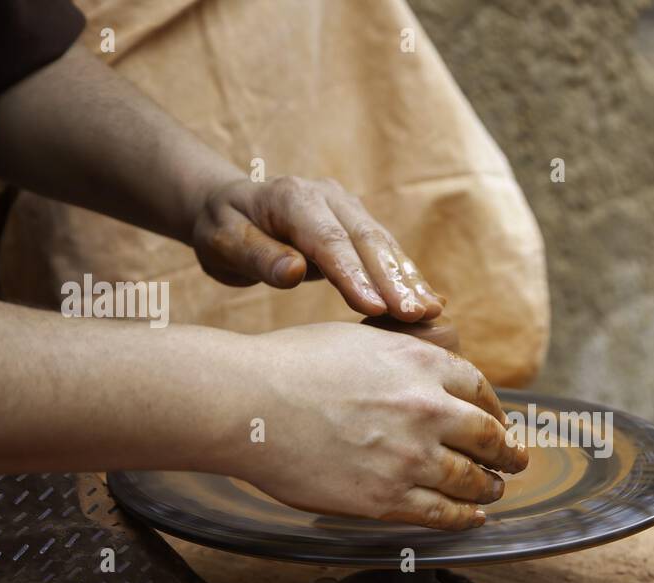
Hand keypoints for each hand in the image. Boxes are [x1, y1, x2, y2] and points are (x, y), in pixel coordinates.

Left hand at [192, 176, 444, 320]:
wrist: (231, 208)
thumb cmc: (224, 230)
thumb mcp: (222, 243)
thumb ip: (258, 256)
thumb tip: (293, 272)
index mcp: (291, 198)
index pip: (328, 240)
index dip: (354, 274)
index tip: (374, 308)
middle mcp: (327, 196)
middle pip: (366, 240)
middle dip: (393, 279)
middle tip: (416, 314)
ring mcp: (348, 208)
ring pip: (384, 245)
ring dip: (409, 279)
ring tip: (431, 311)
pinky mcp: (359, 226)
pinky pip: (387, 252)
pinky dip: (407, 277)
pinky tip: (429, 302)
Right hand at [226, 322, 527, 529]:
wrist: (248, 403)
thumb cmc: (291, 365)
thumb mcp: (361, 340)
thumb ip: (404, 356)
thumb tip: (428, 368)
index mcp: (423, 363)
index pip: (481, 392)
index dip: (496, 412)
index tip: (498, 423)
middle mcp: (427, 409)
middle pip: (489, 438)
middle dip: (508, 453)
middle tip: (515, 461)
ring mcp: (410, 456)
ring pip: (472, 481)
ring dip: (489, 488)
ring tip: (494, 491)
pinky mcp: (386, 498)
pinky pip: (441, 514)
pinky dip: (464, 518)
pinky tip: (471, 519)